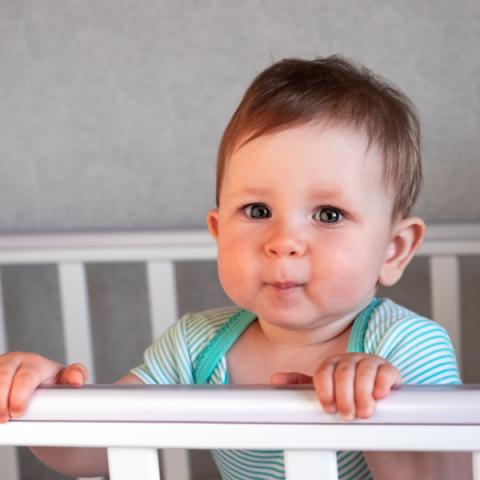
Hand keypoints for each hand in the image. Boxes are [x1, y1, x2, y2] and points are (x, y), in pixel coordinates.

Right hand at [0, 352, 87, 421]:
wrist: (37, 389)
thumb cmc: (49, 383)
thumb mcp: (64, 379)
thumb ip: (75, 376)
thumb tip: (76, 379)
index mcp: (32, 363)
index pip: (26, 376)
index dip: (20, 394)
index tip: (18, 411)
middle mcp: (10, 363)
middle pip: (1, 377)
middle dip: (0, 400)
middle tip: (4, 418)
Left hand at [271, 353, 401, 420]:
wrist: (373, 405)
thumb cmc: (345, 395)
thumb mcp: (324, 391)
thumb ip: (301, 385)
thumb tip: (275, 379)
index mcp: (332, 364)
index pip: (324, 371)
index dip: (325, 390)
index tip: (327, 408)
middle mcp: (350, 360)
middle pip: (344, 373)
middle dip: (344, 396)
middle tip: (347, 415)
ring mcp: (370, 363)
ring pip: (364, 372)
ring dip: (363, 394)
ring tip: (364, 412)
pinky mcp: (389, 371)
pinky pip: (386, 372)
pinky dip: (382, 383)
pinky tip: (380, 395)